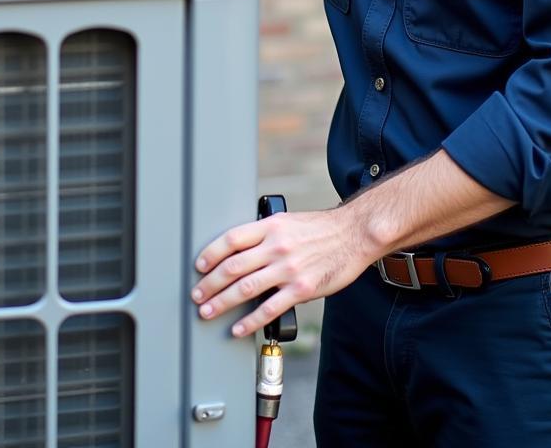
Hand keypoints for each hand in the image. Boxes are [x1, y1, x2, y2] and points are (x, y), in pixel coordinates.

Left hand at [190, 208, 372, 337]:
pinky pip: (269, 309)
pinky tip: (237, 329)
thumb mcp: (287, 221)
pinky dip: (249, 321)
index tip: (199, 267)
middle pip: (232, 267)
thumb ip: (264, 235)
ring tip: (207, 312)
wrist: (353, 234)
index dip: (210, 254)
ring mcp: (288, 269)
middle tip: (196, 295)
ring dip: (221, 302)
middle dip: (209, 284)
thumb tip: (239, 251)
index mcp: (270, 227)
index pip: (231, 239)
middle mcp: (276, 247)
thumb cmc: (320, 228)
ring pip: (245, 288)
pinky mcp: (301, 289)